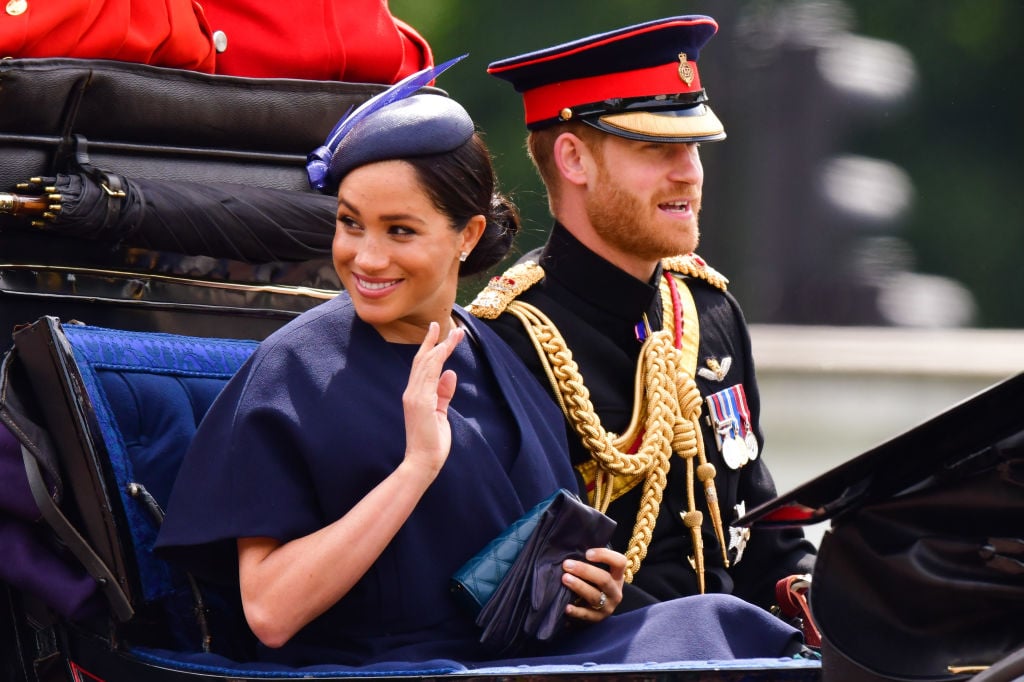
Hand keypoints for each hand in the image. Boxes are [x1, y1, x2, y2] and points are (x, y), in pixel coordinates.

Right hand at [401, 321, 463, 476]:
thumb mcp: (441, 414)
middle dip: (437, 341)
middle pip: (424, 360)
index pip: (423, 366)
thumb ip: (444, 394)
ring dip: (441, 346)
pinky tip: (445, 349)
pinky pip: (429, 376)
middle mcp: (412, 392)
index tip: (441, 333)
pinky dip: (436, 361)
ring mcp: (414, 396)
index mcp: (416, 395)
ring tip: (454, 332)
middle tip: (450, 324)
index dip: (432, 348)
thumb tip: (450, 373)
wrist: (422, 462)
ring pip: (427, 364)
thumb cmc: (431, 442)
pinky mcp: (420, 403)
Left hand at [561, 546, 625, 622]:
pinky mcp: (598, 618)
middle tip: (567, 564)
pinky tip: (566, 606)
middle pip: (604, 579)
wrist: (599, 606)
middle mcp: (616, 591)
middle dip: (584, 571)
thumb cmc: (595, 581)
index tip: (587, 553)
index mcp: (618, 576)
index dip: (604, 556)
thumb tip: (572, 546)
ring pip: (595, 596)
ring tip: (564, 579)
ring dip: (579, 586)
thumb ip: (591, 560)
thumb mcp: (600, 570)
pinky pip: (587, 615)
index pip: (620, 562)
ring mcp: (608, 606)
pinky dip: (576, 611)